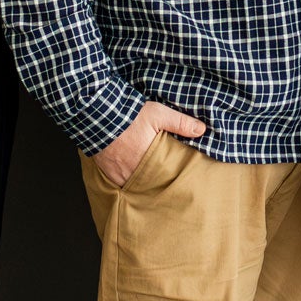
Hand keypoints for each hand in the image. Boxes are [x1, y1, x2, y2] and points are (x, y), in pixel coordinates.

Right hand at [93, 101, 207, 187]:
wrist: (98, 115)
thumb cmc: (129, 115)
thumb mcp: (159, 114)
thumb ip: (181, 122)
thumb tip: (202, 130)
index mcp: (149, 160)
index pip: (166, 177)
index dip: (172, 178)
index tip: (178, 178)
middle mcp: (134, 172)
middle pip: (150, 184)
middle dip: (158, 183)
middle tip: (166, 184)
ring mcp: (119, 175)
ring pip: (135, 185)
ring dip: (142, 183)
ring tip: (151, 182)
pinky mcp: (108, 174)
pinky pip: (120, 184)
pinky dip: (127, 182)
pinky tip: (133, 179)